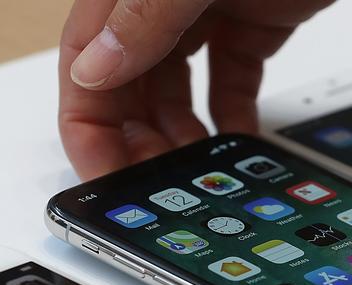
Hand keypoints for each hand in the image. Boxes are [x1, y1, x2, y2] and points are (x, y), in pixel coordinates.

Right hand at [59, 0, 333, 180]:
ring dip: (184, 135)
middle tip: (157, 187)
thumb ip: (145, 12)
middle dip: (139, 140)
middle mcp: (163, 0)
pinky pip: (231, 78)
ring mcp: (210, 10)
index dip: (88, 123)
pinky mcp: (256, 23)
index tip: (104, 175)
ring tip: (199, 172)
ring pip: (178, 89)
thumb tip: (94, 69)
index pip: (85, 59)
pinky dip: (231, 114)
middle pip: (130, 84)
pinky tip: (235, 143)